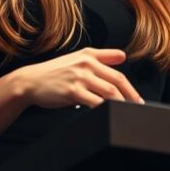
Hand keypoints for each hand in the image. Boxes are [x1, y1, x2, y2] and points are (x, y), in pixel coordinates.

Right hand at [12, 47, 145, 108]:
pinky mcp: (72, 91)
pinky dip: (105, 109)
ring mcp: (79, 77)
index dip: (131, 88)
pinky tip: (109, 114)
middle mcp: (86, 64)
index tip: (137, 100)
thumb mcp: (78, 58)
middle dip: (131, 98)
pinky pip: (95, 102)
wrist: (31, 81)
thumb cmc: (55, 73)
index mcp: (90, 56)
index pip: (118, 73)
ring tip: (127, 114)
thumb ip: (102, 56)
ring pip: (109, 92)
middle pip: (117, 82)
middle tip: (138, 110)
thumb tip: (124, 56)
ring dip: (121, 104)